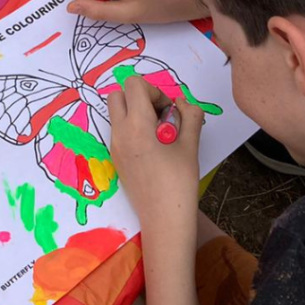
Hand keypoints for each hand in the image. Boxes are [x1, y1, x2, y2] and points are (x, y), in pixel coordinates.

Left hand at [108, 77, 203, 234]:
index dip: (154, 90)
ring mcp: (114, 147)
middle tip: (160, 116)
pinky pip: (118, 131)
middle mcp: (119, 133)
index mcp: (136, 125)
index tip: (168, 110)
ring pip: (116, 113)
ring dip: (135, 112)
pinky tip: (152, 147)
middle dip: (139, 97)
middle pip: (118, 95)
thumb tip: (183, 103)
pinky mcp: (116, 159)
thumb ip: (190, 115)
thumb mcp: (191, 144)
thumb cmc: (179, 183)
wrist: (164, 220)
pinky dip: (132, 128)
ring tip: (158, 133)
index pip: (133, 84)